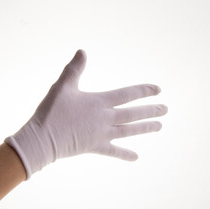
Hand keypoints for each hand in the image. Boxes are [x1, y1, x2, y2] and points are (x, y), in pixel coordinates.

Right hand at [5, 49, 167, 178]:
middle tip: (166, 110)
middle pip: (133, 114)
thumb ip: (74, 69)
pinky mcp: (95, 147)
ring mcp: (101, 134)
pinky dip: (124, 154)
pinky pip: (113, 151)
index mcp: (99, 102)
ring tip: (159, 127)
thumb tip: (82, 51)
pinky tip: (136, 157)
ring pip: (128, 130)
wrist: (43, 139)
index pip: (127, 94)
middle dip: (151, 111)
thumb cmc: (52, 111)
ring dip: (145, 128)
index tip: (159, 90)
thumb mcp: (62, 86)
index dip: (144, 91)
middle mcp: (104, 118)